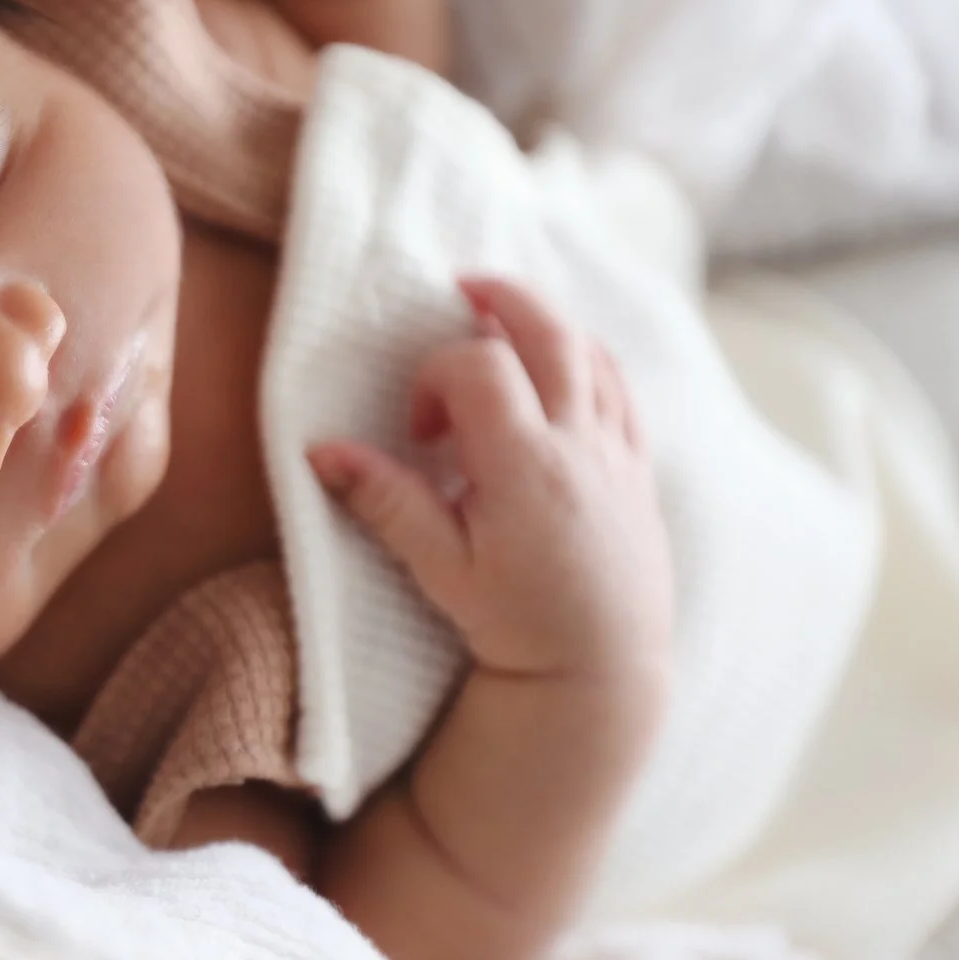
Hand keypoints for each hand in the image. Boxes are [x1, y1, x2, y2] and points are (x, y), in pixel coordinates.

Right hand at [307, 276, 673, 691]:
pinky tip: (559, 371)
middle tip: (465, 288)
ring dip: (547, 325)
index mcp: (527, 467)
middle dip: (504, 299)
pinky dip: (588, 361)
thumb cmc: (517, 625)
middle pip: (551, 332)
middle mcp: (581, 447)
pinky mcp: (638, 469)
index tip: (419, 430)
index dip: (437, 376)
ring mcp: (617, 454)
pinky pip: (621, 389)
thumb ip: (385, 501)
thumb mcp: (439, 570)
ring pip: (592, 353)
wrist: (601, 670)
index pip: (482, 368)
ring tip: (506, 322)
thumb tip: (320, 451)